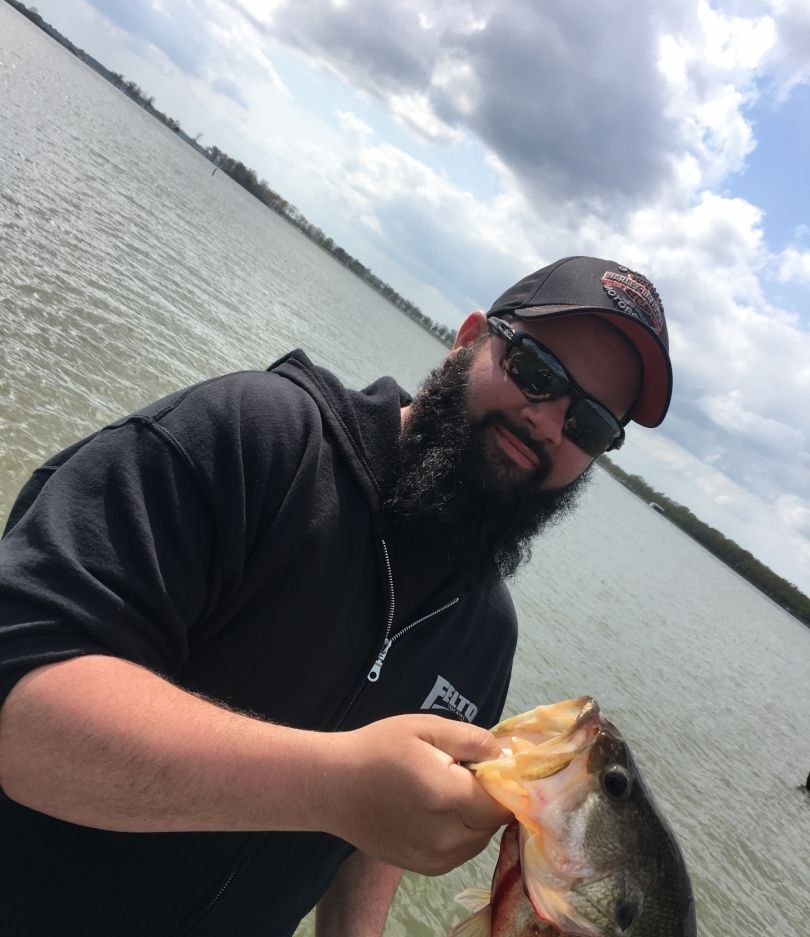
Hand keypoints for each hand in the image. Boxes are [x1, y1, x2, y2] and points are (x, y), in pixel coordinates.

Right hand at [319, 714, 511, 875]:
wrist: (334, 786)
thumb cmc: (379, 749)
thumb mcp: (427, 728)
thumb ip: (473, 740)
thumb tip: (506, 756)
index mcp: (449, 797)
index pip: (504, 801)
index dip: (504, 781)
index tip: (488, 764)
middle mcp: (448, 837)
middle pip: (494, 821)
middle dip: (487, 797)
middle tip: (461, 772)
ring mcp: (437, 858)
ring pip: (481, 838)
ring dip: (475, 816)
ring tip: (445, 789)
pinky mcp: (427, 868)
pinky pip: (463, 850)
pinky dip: (460, 831)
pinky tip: (435, 810)